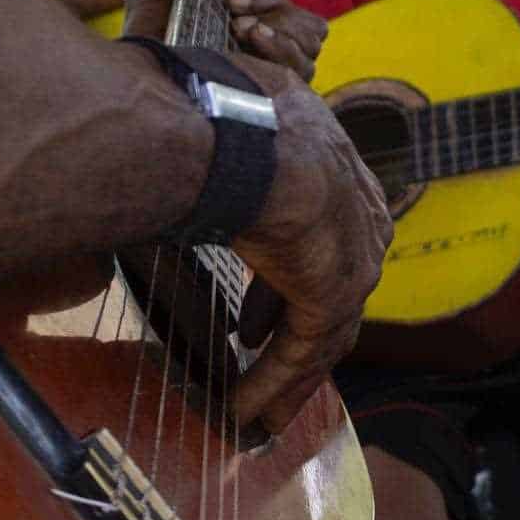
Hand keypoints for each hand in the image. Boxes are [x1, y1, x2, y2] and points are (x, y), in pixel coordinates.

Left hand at [117, 0, 326, 76]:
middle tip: (235, 13)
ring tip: (242, 29)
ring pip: (311, 42)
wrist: (141, 85)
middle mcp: (266, 54)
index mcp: (247, 29)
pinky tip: (253, 42)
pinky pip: (305, 68)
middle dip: (276, 9)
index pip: (283, 8)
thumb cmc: (144, 43)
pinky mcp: (277, 97)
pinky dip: (284, 49)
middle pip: (308, 23)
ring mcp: (274, 78)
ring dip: (282, 29)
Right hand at [227, 60, 393, 433]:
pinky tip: (244, 409)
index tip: (256, 321)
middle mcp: (358, 210)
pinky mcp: (336, 290)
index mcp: (335, 164)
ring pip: (323, 331)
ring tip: (254, 408)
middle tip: (257, 362)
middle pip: (331, 288)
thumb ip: (216, 150)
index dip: (286, 282)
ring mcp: (353, 252)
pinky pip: (305, 352)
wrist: (233, 130)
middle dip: (291, 331)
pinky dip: (274, 384)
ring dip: (285, 375)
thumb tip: (162, 141)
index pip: (323, 237)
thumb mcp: (224, 125)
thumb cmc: (212, 110)